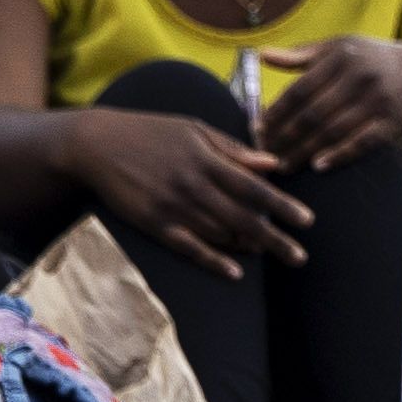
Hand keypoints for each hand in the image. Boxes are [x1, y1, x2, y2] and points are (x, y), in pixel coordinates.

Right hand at [66, 104, 311, 273]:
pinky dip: (213, 261)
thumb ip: (234, 150)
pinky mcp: (153, 223)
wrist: (94, 144)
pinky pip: (189, 247)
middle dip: (275, 239)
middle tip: (300, 257)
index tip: (307, 221)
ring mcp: (172, 206)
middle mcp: (192, 185)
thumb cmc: (150, 133)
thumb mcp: (193, 130)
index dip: (282, 206)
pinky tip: (234, 272)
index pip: (253, 187)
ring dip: (247, 247)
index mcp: (205, 159)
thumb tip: (273, 165)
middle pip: (242, 218)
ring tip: (270, 253)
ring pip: (219, 234)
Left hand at [258, 37, 401, 168]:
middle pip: (312, 114)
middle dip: (285, 137)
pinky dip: (339, 154)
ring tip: (285, 165)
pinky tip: (319, 165)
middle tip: (265, 154)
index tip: (258, 129)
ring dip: (305, 151)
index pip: (299, 89)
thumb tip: (262, 56)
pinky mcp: (395, 121)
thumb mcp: (342, 46)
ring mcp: (378, 101)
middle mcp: (358, 78)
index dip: (276, 112)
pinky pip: (362, 142)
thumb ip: (302, 54)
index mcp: (340, 57)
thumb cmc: (378, 59)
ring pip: (332, 131)